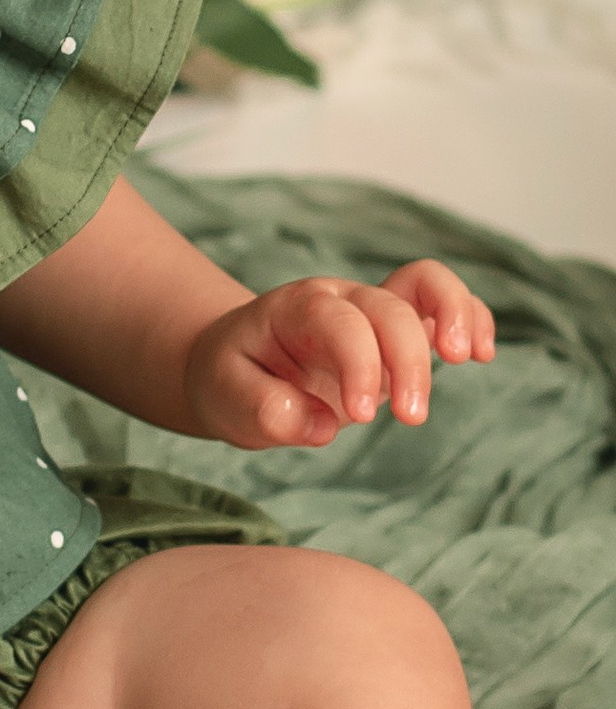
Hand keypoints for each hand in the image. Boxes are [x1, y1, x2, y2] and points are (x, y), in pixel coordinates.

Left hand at [183, 258, 495, 450]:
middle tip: (411, 419)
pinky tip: (482, 354)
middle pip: (389, 308)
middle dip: (409, 362)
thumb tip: (320, 424)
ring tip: (467, 359)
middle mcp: (340, 300)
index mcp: (296, 309)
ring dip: (455, 317)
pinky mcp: (398, 331)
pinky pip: (443, 304)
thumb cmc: (232, 378)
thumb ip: (264, 410)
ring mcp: (373, 310)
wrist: (236, 364)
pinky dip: (471, 318)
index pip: (341, 324)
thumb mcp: (225, 397)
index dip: (360, 365)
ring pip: (426, 284)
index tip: (363, 416)